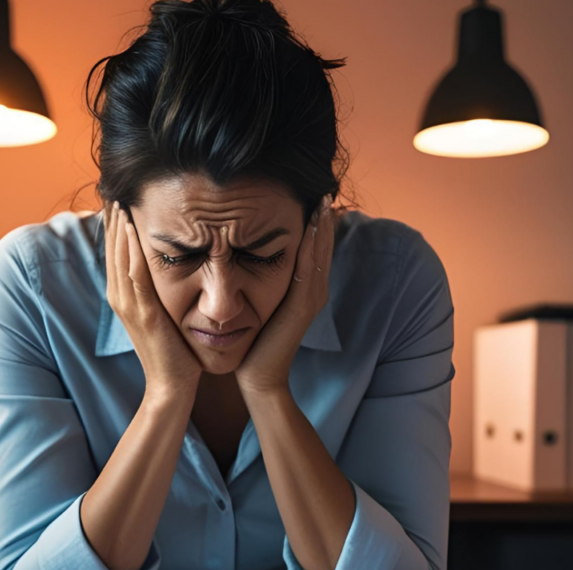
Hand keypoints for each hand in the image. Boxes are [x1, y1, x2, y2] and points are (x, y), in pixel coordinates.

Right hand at [103, 200, 202, 399]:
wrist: (172, 385)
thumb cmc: (172, 351)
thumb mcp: (160, 314)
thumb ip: (156, 292)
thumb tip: (165, 269)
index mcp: (122, 297)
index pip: (116, 253)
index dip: (116, 227)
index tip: (120, 200)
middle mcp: (119, 298)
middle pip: (112, 250)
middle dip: (114, 220)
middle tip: (115, 190)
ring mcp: (129, 305)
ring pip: (120, 257)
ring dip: (120, 228)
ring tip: (121, 200)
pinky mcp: (144, 312)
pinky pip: (135, 274)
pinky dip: (132, 249)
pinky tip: (134, 228)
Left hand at [235, 194, 340, 396]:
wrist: (258, 377)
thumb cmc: (255, 343)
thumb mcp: (260, 304)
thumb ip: (262, 282)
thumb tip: (248, 258)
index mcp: (304, 289)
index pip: (313, 249)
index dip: (316, 225)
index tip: (313, 198)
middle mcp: (313, 291)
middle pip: (322, 247)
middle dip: (323, 219)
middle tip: (324, 190)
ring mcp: (310, 299)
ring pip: (320, 255)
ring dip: (322, 227)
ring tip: (323, 201)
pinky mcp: (302, 307)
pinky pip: (309, 270)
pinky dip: (313, 247)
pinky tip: (312, 228)